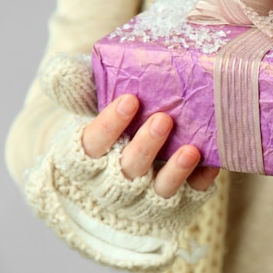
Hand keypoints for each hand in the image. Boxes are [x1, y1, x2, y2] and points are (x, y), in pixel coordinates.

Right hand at [83, 94, 217, 197]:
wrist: (126, 157)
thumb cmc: (109, 125)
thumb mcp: (88, 103)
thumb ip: (76, 86)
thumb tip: (60, 70)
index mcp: (87, 158)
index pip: (92, 145)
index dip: (109, 125)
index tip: (130, 99)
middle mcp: (114, 183)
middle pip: (128, 169)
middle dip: (145, 146)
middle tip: (163, 119)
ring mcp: (145, 197)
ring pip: (159, 190)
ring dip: (175, 171)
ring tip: (190, 149)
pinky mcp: (175, 203)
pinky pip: (190, 195)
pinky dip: (200, 180)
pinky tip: (212, 161)